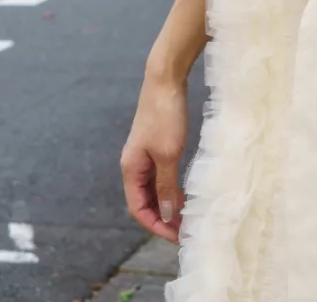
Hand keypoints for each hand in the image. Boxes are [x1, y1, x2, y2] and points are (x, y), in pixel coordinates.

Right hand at [121, 73, 188, 242]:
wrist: (165, 79)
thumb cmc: (165, 116)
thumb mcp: (168, 154)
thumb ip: (166, 186)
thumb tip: (166, 215)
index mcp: (130, 169)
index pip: (138, 209)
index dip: (155, 225)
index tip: (175, 236)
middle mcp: (133, 164)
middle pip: (144, 201)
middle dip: (162, 218)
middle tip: (184, 230)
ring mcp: (144, 155)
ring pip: (153, 188)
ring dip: (167, 204)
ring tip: (186, 216)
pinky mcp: (155, 145)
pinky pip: (159, 175)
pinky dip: (170, 187)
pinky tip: (184, 193)